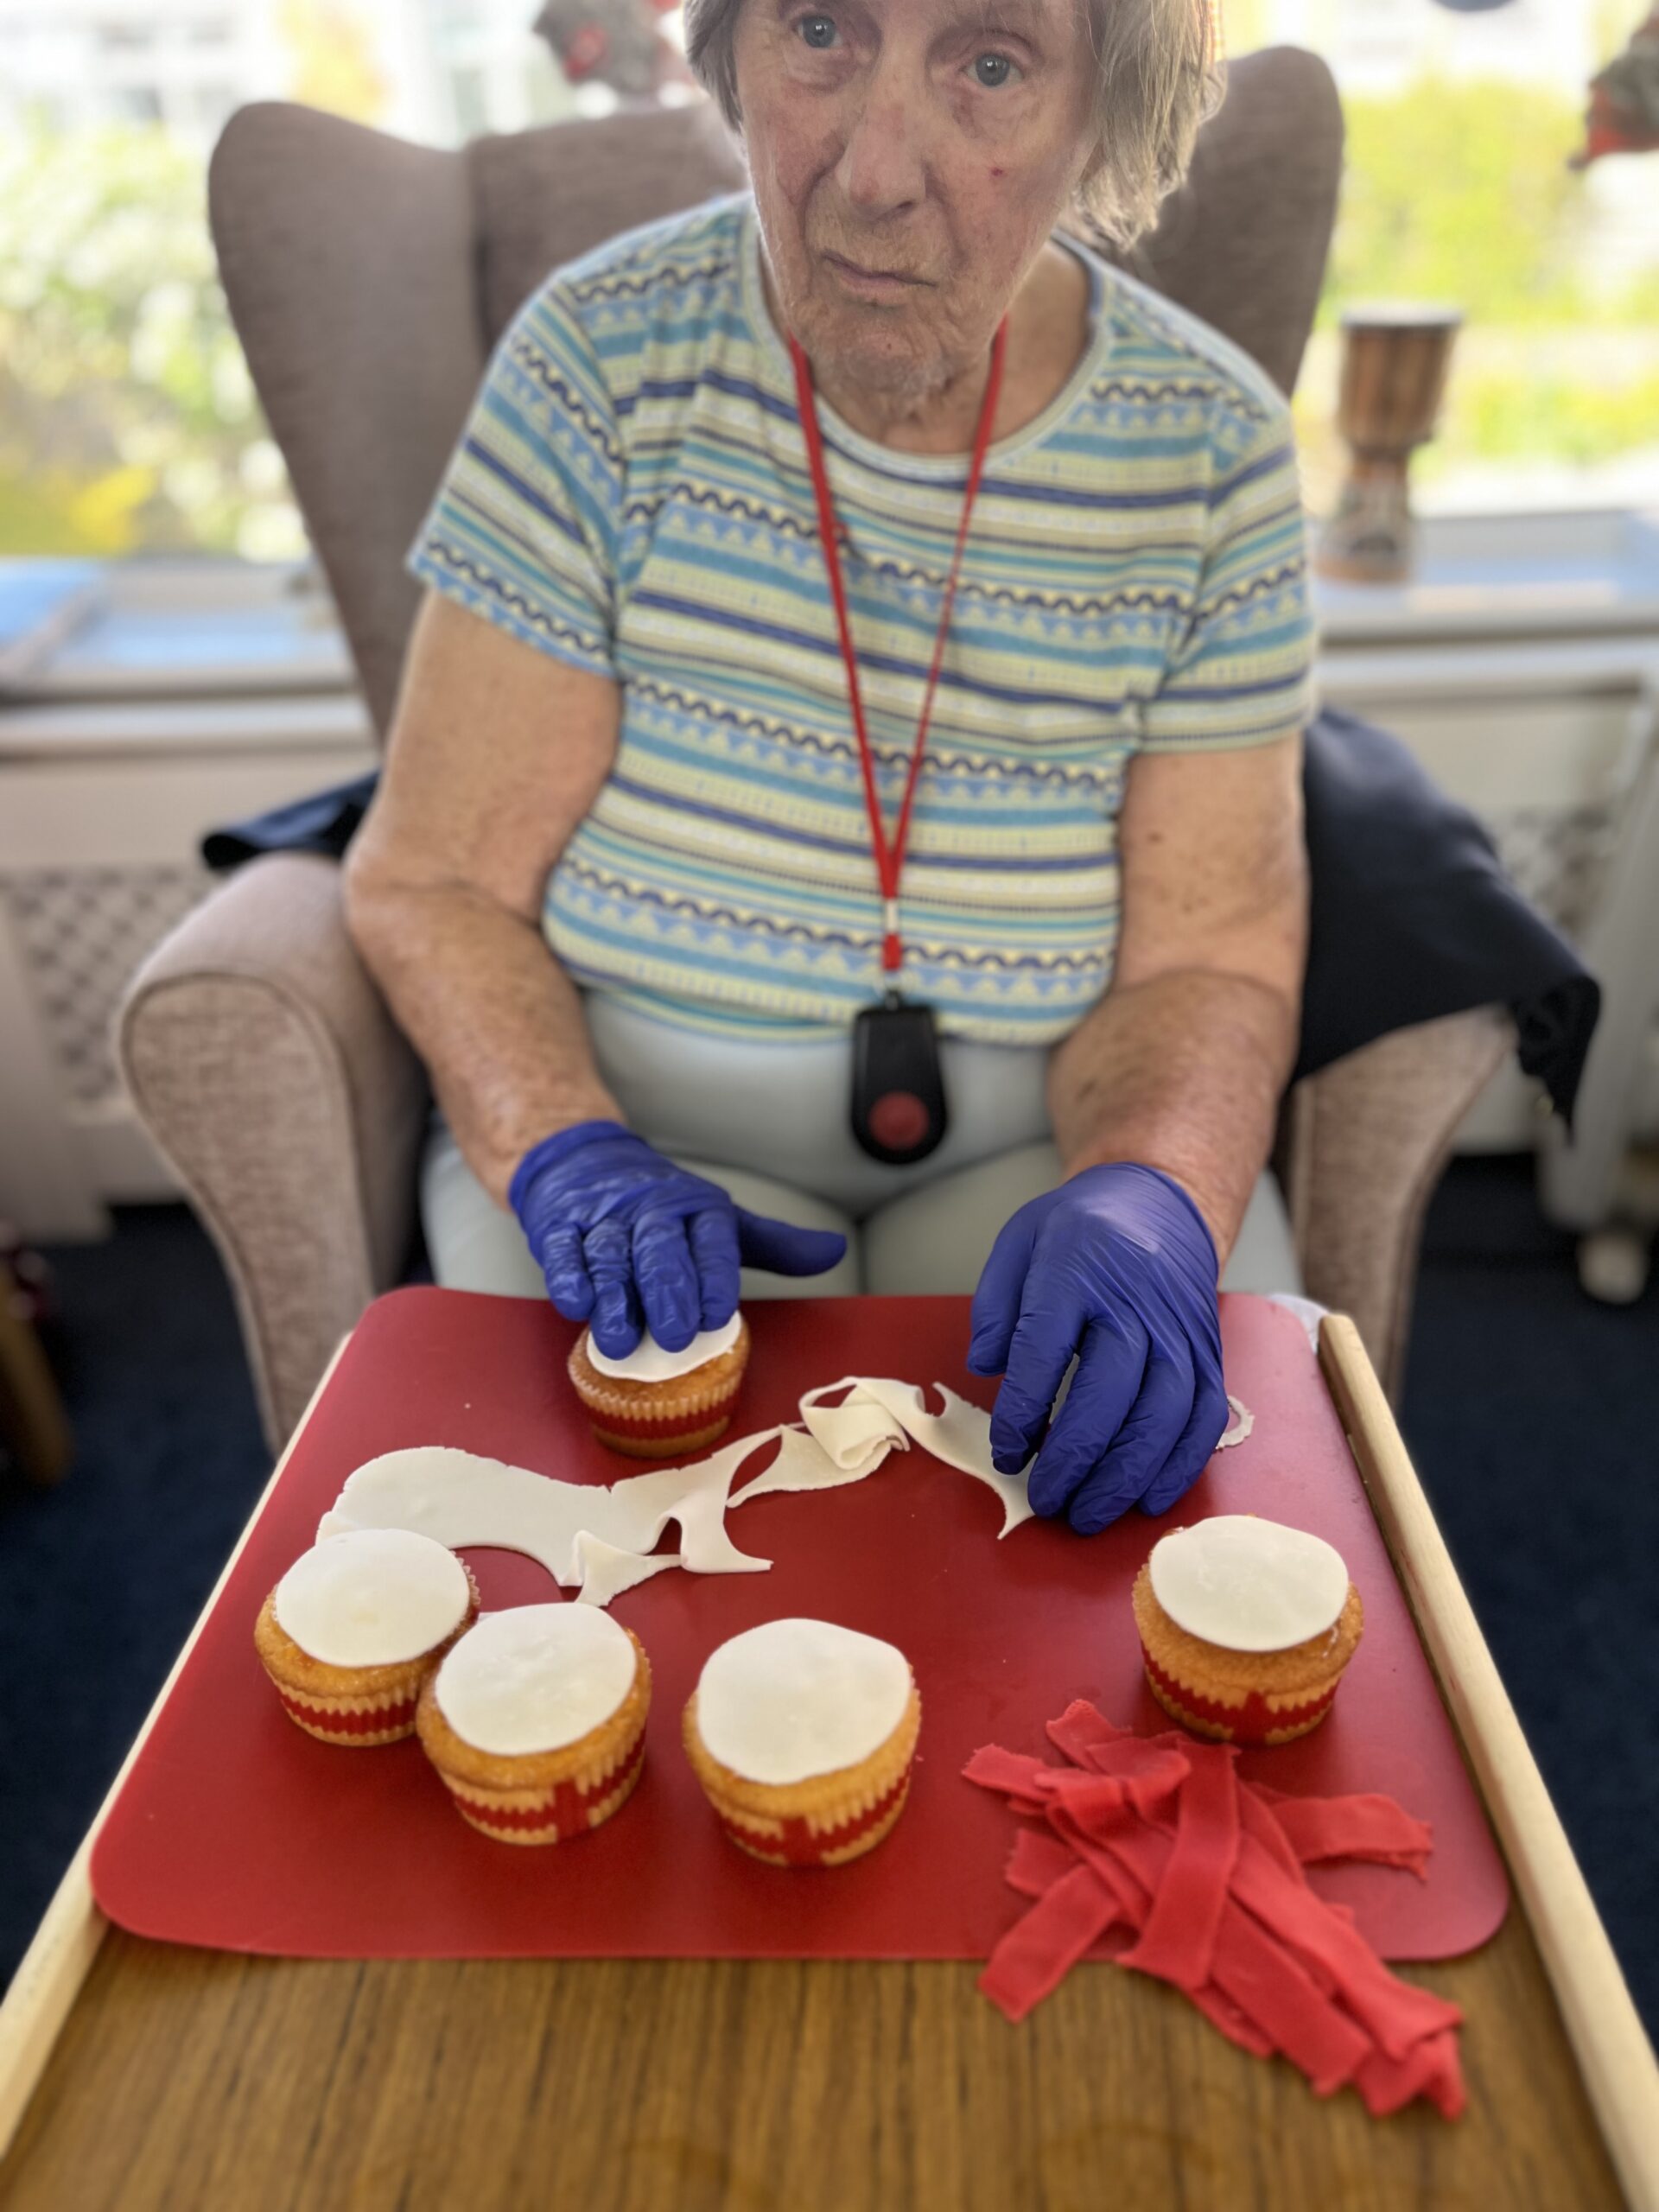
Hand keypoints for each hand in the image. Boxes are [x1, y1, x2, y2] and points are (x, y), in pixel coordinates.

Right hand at [509, 1121, 846, 1357]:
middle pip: (661, 1250)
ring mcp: (603, 1218)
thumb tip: (834, 1250)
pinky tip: (576, 1304)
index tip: (717, 1315)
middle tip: (674, 1336)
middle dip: (668, 1293)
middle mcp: (651, 1210)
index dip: (714, 1276)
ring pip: (610, 1257)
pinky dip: (568, 1276)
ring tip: (621, 1341)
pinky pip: (563, 1250)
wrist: (585, 1162)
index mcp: (698, 1208)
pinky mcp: (560, 1225)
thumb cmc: (663, 1210)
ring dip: (615, 1299)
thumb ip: (773, 1243)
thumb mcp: (720, 1220)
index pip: (711, 1240)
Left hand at [965, 1162, 1225, 1534]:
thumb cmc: (1078, 1231)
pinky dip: (1179, 1464)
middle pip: (1111, 1389)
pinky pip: (1204, 1416)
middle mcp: (1136, 1301)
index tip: (1007, 1453)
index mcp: (1077, 1268)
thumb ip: (995, 1306)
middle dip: (1075, 1456)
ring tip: (1088, 1514)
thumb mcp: (1019, 1244)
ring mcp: (1180, 1329)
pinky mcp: (1209, 1352)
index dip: (1024, 1410)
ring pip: (1164, 1412)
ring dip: (1126, 1474)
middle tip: (1046, 1501)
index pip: (1045, 1348)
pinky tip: (1148, 1499)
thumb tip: (987, 1368)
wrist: (1160, 1204)